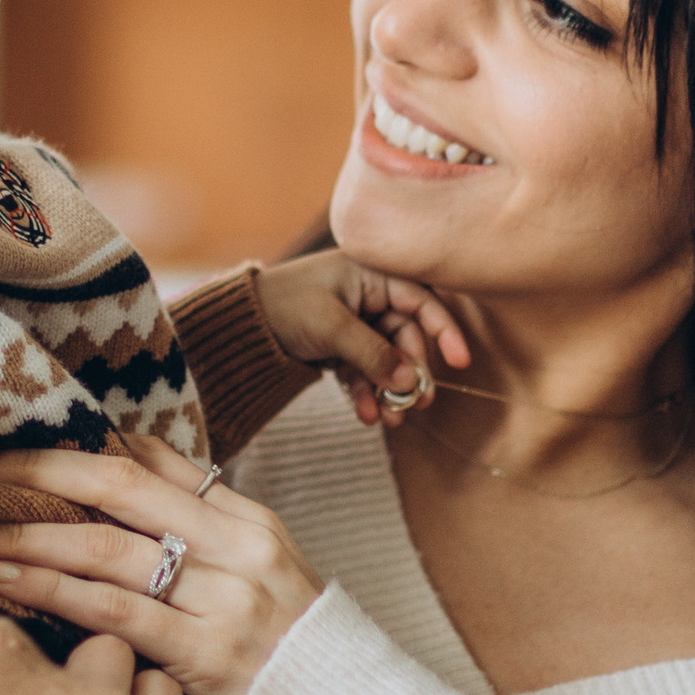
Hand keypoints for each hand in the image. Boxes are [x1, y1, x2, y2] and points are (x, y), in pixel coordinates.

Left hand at [0, 428, 323, 694]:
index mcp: (245, 519)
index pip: (146, 460)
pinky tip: (1, 577)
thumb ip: (192, 531)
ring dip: (19, 533)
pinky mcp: (205, 654)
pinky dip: (49, 587)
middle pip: (115, 487)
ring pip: (102, 547)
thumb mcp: (253, 575)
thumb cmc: (283, 652)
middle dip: (29, 471)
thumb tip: (109, 479)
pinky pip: (110, 610)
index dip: (67, 444)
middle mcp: (236, 547)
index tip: (1, 441)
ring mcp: (223, 599)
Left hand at [251, 250, 469, 427]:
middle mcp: (368, 296)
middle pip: (406, 337)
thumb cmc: (282, 307)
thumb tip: (408, 381)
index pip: (421, 300)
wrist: (235, 328)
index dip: (443, 330)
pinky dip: (366, 393)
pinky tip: (365, 416)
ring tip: (390, 420)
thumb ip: (372, 352)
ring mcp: (355, 323)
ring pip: (386, 359)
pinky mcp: (340, 348)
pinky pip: (363, 372)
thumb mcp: (330, 327)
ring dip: (389, 390)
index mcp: (370, 274)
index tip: (459, 362)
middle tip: (414, 403)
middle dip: (409, 373)